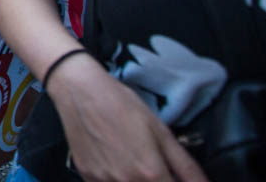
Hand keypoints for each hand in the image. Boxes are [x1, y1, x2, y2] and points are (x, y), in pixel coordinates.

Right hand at [50, 60, 207, 181]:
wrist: (79, 92)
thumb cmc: (122, 105)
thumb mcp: (161, 131)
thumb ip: (186, 166)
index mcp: (150, 173)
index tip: (175, 177)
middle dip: (159, 181)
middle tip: (158, 170)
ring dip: (139, 181)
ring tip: (137, 164)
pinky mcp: (87, 178)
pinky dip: (118, 180)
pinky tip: (118, 164)